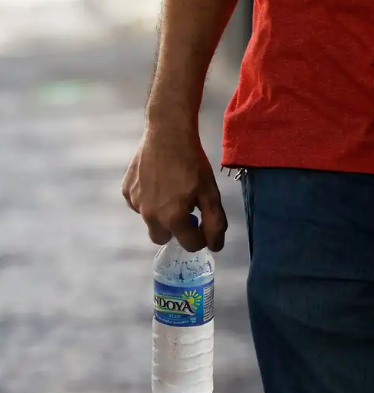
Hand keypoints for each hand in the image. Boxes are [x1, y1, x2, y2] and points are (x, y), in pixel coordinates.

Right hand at [122, 126, 226, 251]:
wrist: (167, 133)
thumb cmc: (192, 164)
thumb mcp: (210, 193)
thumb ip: (215, 223)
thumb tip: (215, 246)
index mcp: (172, 219)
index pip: (189, 245)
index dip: (200, 237)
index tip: (204, 224)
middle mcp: (150, 216)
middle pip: (163, 238)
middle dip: (176, 231)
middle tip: (186, 210)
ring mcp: (135, 203)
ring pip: (150, 221)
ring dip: (161, 214)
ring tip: (172, 192)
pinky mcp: (126, 190)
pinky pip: (138, 205)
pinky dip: (148, 201)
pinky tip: (157, 183)